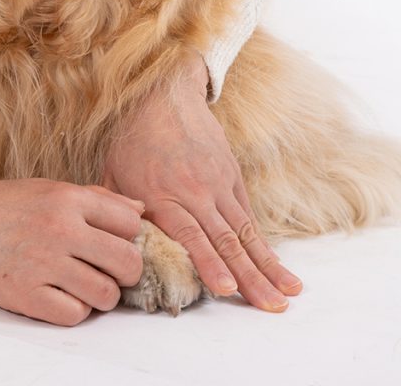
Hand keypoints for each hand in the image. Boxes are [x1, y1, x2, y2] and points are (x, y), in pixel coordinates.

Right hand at [0, 169, 144, 325]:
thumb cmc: (4, 203)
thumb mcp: (50, 189)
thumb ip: (96, 199)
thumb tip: (139, 212)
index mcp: (68, 198)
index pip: (129, 223)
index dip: (127, 236)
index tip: (113, 242)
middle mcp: (61, 229)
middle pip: (127, 262)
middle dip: (124, 271)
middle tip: (107, 270)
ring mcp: (44, 263)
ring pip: (106, 294)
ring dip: (101, 295)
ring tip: (84, 285)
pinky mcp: (26, 295)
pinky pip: (75, 315)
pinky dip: (74, 310)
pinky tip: (60, 296)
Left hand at [101, 48, 302, 311]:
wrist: (164, 95)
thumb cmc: (132, 140)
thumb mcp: (113, 175)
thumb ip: (118, 214)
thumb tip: (117, 250)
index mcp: (162, 195)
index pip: (190, 235)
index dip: (209, 263)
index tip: (226, 290)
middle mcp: (195, 191)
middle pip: (226, 240)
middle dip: (250, 277)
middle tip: (271, 307)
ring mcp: (217, 183)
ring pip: (245, 230)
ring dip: (268, 265)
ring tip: (289, 293)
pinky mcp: (231, 175)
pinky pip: (247, 214)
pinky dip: (262, 242)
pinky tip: (275, 266)